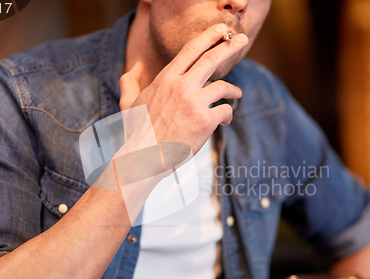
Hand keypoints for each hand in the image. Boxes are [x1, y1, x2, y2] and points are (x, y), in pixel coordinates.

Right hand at [119, 23, 247, 154]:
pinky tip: (225, 120)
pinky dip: (228, 114)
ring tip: (236, 94)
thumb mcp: (128, 103)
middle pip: (211, 59)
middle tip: (241, 40)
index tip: (221, 30)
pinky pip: (225, 110)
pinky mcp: (205, 121)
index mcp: (165, 79)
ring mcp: (194, 103)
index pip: (190, 50)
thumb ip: (129, 81)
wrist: (144, 157)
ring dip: (233, 90)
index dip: (209, 37)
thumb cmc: (137, 131)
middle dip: (230, 46)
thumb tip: (134, 66)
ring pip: (223, 87)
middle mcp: (181, 86)